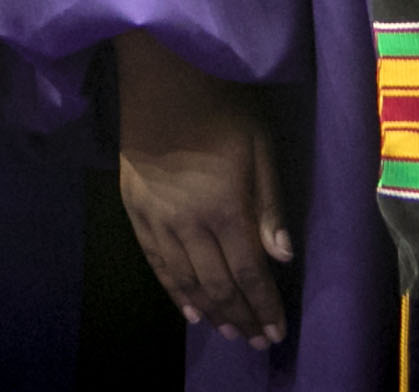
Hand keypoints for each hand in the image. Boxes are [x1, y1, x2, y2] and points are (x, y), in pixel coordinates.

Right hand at [115, 28, 293, 349]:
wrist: (162, 77)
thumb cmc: (222, 105)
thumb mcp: (260, 147)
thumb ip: (270, 205)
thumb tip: (283, 258)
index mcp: (226, 208)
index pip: (249, 272)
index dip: (263, 306)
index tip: (275, 332)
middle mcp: (190, 224)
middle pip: (218, 284)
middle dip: (241, 316)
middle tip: (255, 341)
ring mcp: (159, 220)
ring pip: (186, 280)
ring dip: (210, 310)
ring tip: (228, 331)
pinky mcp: (136, 211)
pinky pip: (156, 263)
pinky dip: (173, 291)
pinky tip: (188, 311)